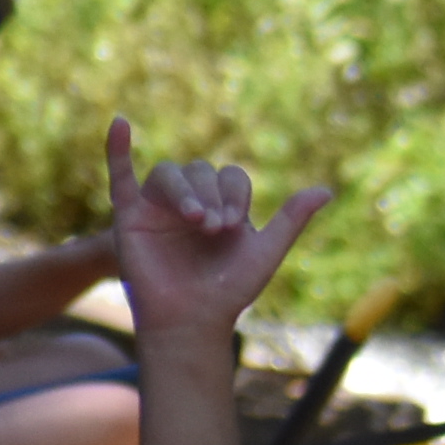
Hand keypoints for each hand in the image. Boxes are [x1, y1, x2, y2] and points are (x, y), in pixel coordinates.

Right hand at [104, 116, 329, 344]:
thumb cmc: (229, 290)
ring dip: (184, 190)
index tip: (234, 224)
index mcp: (222, 205)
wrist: (192, 321)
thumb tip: (326, 190)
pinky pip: (120, 175)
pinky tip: (119, 124)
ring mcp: (159, 206)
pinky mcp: (130, 216)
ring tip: (195, 218)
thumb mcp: (266, 252)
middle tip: (214, 228)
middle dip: (211, 195)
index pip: (230, 177)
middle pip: (200, 172)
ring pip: (170, 174)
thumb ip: (291, 220)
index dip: (234, 193)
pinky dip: (117, 150)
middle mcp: (192, 201)